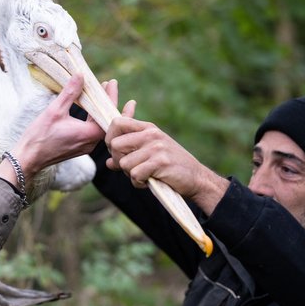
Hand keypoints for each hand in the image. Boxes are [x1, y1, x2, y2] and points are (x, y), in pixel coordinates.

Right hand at [0, 74, 105, 185]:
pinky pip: (91, 131)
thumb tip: (80, 76)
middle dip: (106, 101)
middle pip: (105, 119)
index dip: (111, 96)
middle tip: (107, 85)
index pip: (107, 112)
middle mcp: (91, 143)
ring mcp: (85, 147)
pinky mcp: (79, 148)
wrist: (28, 158)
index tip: (111, 82)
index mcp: (89, 134)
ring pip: (98, 125)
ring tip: (97, 94)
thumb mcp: (55, 111)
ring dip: (98, 109)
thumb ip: (70, 93)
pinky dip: (91, 118)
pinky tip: (88, 109)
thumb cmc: (40, 136)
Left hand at [105, 117, 228, 213]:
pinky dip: (139, 183)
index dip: (110, 138)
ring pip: (123, 163)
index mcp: (147, 128)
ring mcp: (156, 147)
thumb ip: (129, 154)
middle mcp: (151, 134)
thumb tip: (107, 163)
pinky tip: (150, 181)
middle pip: (114, 145)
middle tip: (132, 168)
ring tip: (145, 175)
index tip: (118, 152)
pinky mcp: (160, 162)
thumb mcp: (151, 153)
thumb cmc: (171, 166)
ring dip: (130, 175)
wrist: (196, 178)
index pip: (116, 122)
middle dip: (118, 161)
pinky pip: (135, 175)